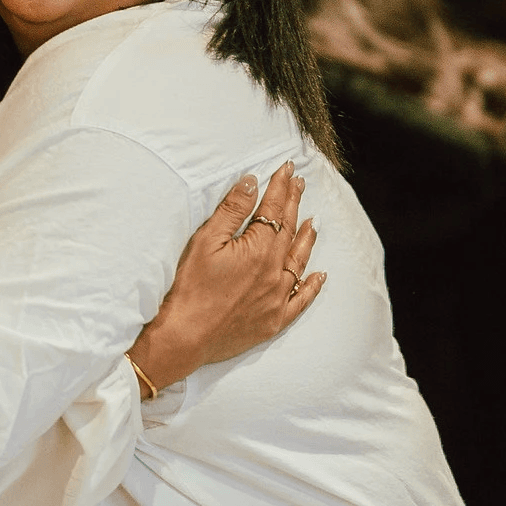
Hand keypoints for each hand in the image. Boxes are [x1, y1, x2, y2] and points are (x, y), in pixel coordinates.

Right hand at [128, 162, 323, 391]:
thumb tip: (252, 182)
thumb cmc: (190, 287)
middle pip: (289, 231)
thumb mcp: (205, 241)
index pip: (274, 210)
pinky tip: (320, 275)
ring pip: (299, 262)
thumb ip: (232, 210)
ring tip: (313, 221)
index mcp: (259, 250)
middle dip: (294, 204)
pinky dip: (313, 286)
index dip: (281, 187)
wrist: (186, 336)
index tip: (288, 169)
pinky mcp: (274, 320)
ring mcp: (277, 298)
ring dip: (307, 238)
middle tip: (300, 185)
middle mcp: (275, 272)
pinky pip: (301, 300)